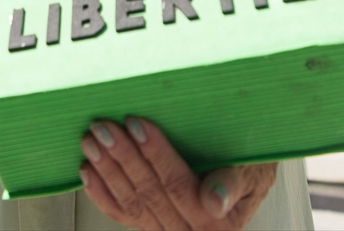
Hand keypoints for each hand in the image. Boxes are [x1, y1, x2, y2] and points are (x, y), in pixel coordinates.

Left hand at [80, 118, 277, 229]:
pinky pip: (123, 216)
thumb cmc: (250, 167)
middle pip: (151, 193)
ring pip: (132, 204)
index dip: (156, 155)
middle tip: (104, 127)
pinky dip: (102, 194)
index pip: (180, 185)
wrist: (245, 181)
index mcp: (218, 224)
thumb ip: (234, 183)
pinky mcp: (153, 228)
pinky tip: (89, 172)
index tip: (136, 124)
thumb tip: (214, 201)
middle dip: (123, 158)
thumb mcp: (254, 170)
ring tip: (92, 141)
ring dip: (108, 171)